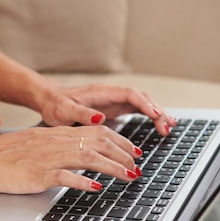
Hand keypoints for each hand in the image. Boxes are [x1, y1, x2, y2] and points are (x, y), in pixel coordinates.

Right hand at [0, 125, 142, 193]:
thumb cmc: (8, 155)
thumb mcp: (39, 144)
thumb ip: (61, 146)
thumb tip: (85, 154)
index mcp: (58, 134)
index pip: (97, 132)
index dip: (120, 141)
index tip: (135, 151)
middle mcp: (57, 142)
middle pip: (98, 142)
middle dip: (124, 154)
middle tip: (139, 166)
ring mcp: (48, 158)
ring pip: (88, 157)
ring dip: (112, 167)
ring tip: (129, 175)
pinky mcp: (37, 173)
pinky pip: (64, 176)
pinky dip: (82, 181)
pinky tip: (96, 187)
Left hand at [39, 84, 176, 134]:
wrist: (49, 101)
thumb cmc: (55, 105)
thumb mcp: (63, 111)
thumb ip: (81, 114)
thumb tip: (100, 118)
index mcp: (101, 93)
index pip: (130, 94)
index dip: (144, 104)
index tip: (155, 115)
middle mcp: (111, 95)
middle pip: (141, 98)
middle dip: (156, 111)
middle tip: (167, 127)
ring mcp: (114, 101)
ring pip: (142, 104)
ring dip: (157, 114)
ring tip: (170, 127)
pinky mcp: (115, 109)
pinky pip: (137, 110)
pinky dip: (150, 117)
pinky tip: (159, 126)